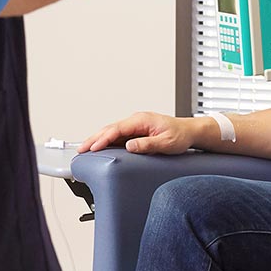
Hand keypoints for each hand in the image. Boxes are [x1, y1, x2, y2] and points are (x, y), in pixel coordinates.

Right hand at [79, 112, 200, 155]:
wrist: (190, 132)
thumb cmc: (180, 136)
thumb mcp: (166, 143)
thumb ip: (147, 144)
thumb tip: (129, 146)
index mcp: (141, 120)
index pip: (117, 129)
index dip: (103, 139)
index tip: (93, 148)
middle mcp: (136, 120)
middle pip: (110, 129)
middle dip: (94, 139)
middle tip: (80, 150)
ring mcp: (136, 125)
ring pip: (112, 131)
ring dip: (98, 139)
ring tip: (85, 149)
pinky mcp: (137, 131)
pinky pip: (118, 135)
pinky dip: (107, 141)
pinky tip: (100, 148)